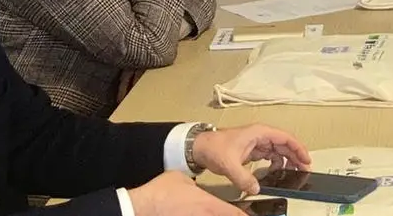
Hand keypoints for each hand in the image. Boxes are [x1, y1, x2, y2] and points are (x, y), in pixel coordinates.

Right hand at [126, 172, 243, 215]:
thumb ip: (195, 186)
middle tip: (240, 213)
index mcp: (209, 205)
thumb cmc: (160, 192)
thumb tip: (196, 189)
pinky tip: (198, 214)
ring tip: (217, 212)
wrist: (141, 206)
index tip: (251, 215)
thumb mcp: (182, 180)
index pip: (235, 214)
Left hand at [191, 122, 312, 196]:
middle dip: (296, 156)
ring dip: (288, 160)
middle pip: (285, 144)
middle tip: (305, 170)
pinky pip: (270, 156)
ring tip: (294, 173)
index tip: (306, 160)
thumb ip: (244, 178)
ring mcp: (257, 142)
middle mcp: (261, 135)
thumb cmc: (214, 147)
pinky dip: (277, 163)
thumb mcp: (230, 164)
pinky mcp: (253, 150)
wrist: (199, 147)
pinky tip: (278, 172)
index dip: (298, 149)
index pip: (286, 138)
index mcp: (260, 132)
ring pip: (279, 151)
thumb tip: (257, 188)